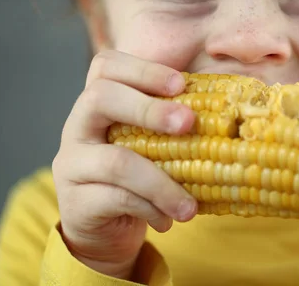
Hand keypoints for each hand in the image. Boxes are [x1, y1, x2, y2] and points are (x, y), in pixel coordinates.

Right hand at [52, 50, 197, 279]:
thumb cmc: (137, 179)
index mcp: (97, 104)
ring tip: (190, 206)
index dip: (142, 69)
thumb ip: (172, 126)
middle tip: (189, 123)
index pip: (105, 67)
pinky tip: (167, 219)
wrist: (105, 231)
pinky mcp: (76, 201)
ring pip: (115, 161)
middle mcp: (77, 127)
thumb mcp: (151, 146)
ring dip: (161, 182)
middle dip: (149, 108)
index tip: (181, 84)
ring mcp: (72, 164)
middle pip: (100, 98)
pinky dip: (151, 208)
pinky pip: (117, 199)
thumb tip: (227, 114)